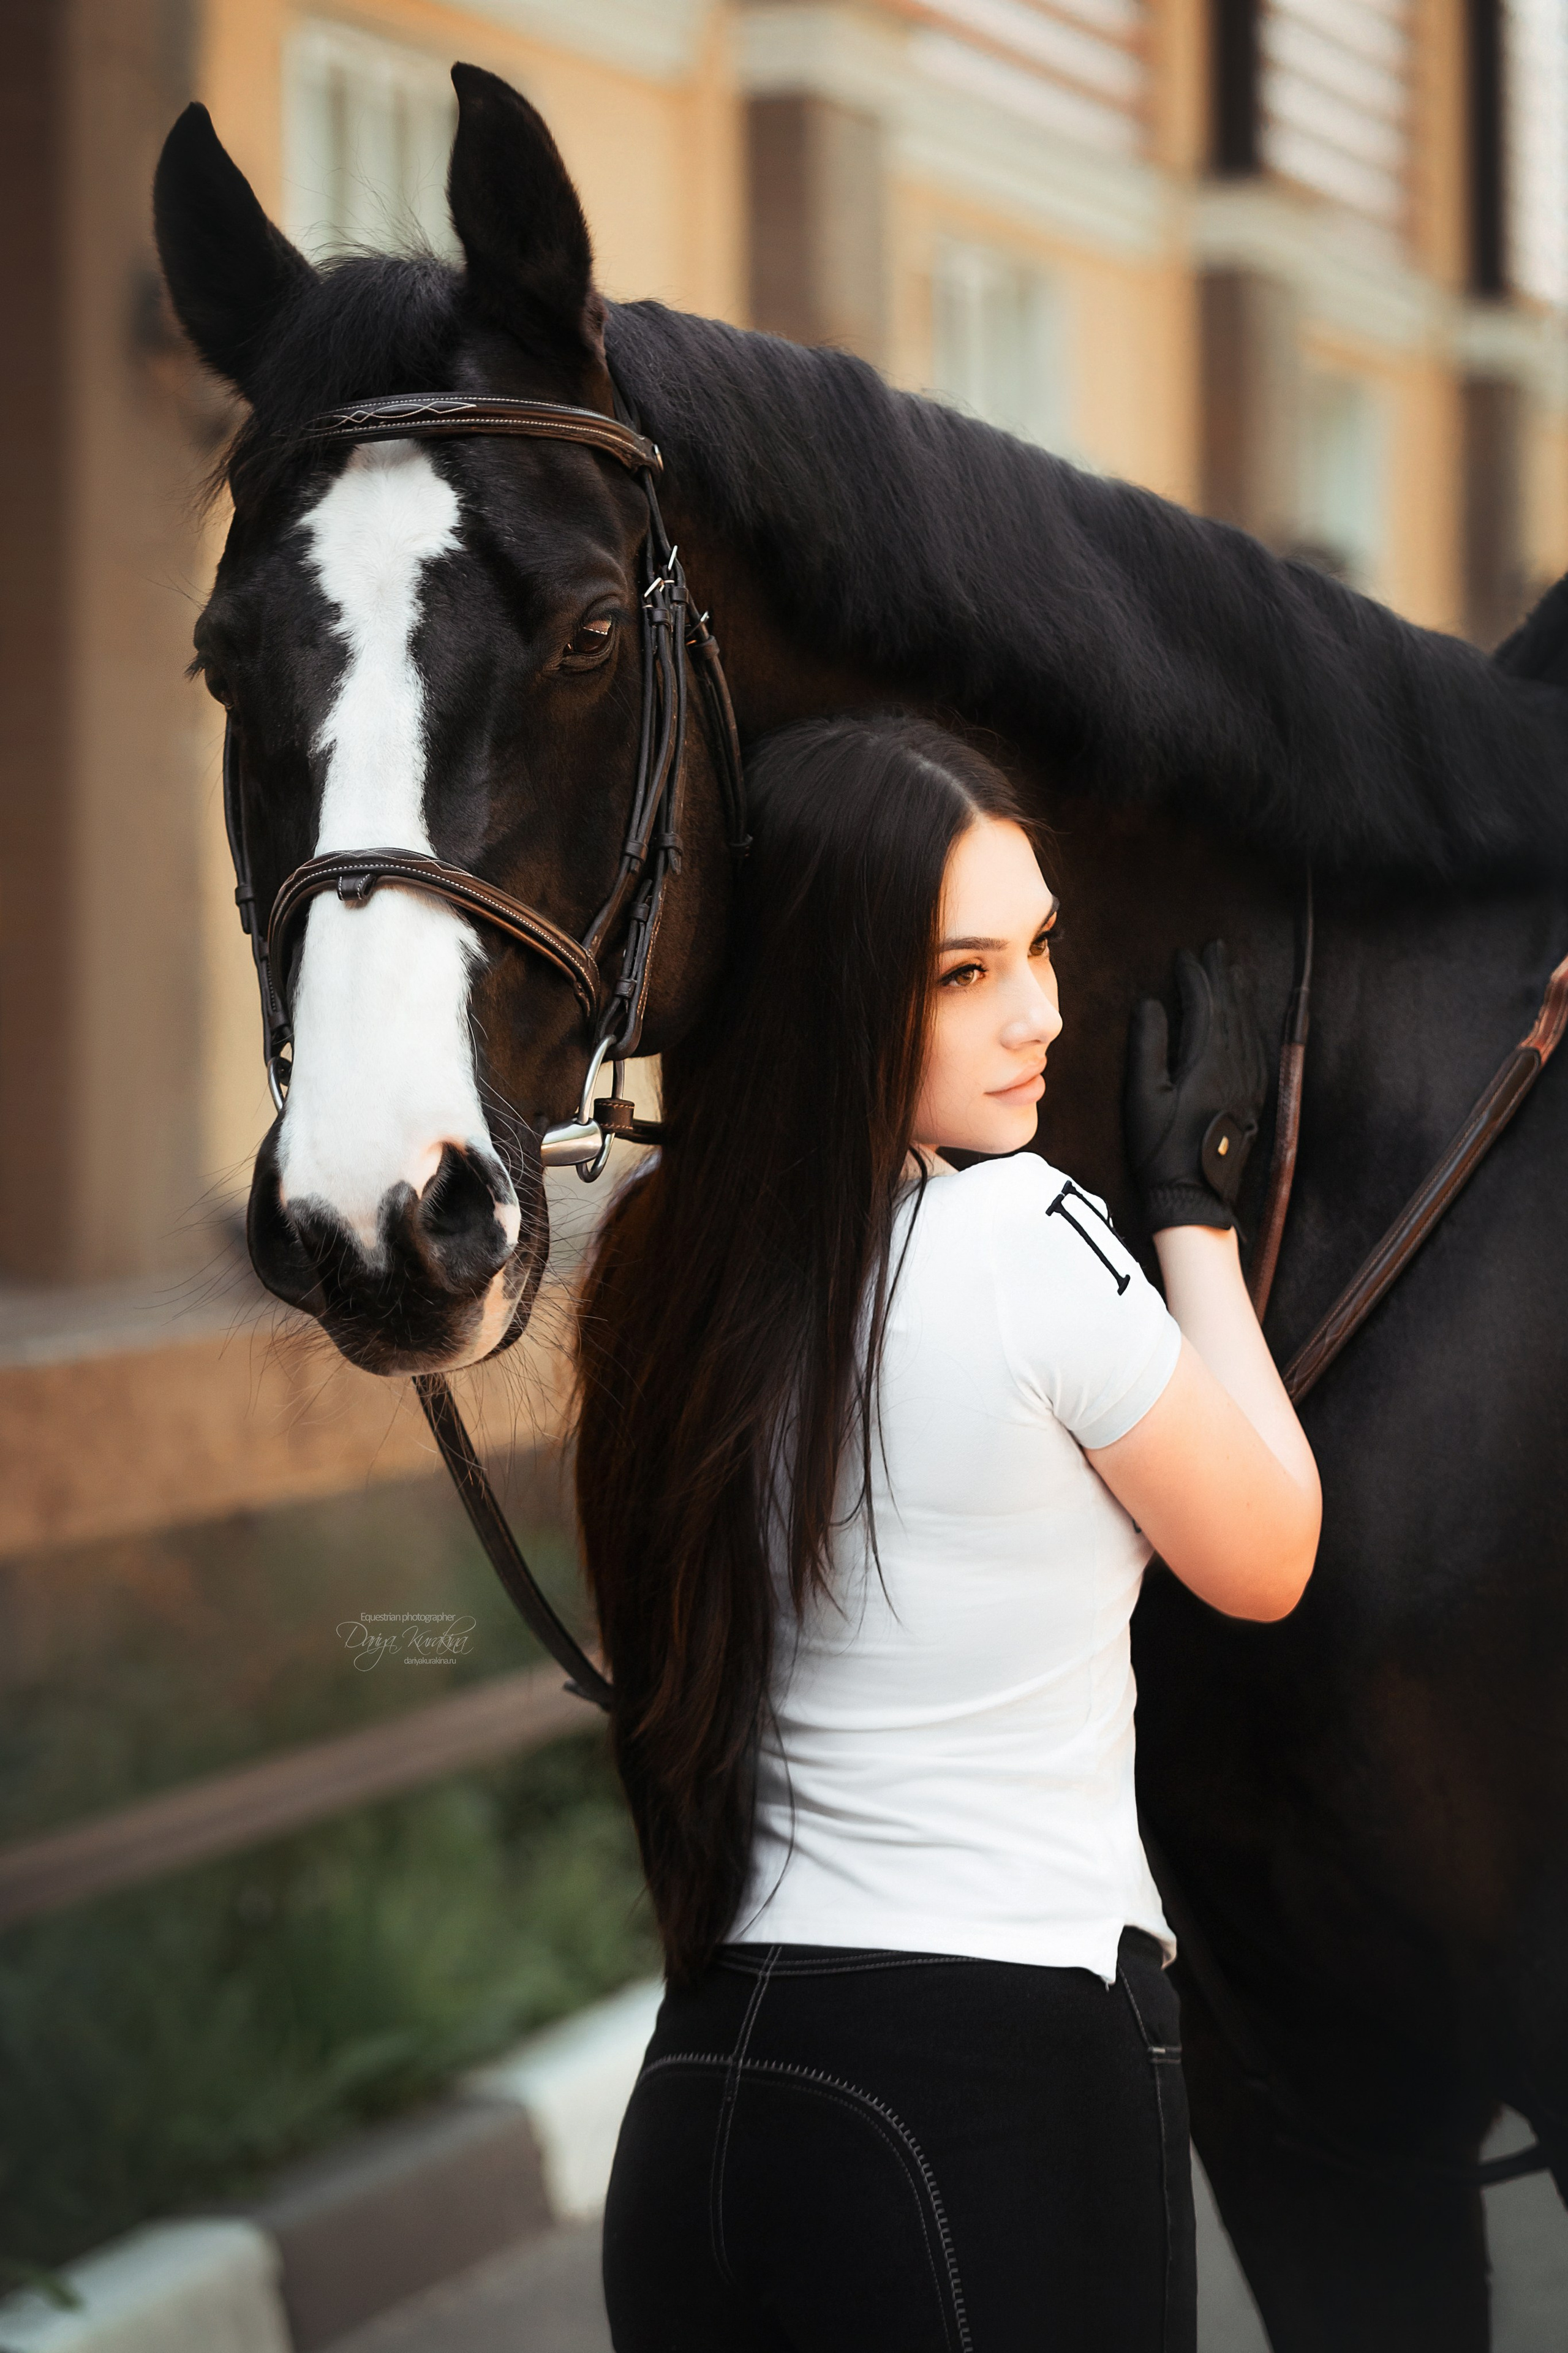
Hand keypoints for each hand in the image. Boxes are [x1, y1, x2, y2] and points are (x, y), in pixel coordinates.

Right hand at [1124, 941, 1268, 1232]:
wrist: (1195, 1198)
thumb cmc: (1161, 1149)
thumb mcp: (1143, 1096)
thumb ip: (1149, 1045)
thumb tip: (1150, 1004)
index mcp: (1206, 1061)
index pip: (1204, 1004)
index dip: (1195, 977)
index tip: (1185, 956)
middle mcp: (1235, 1066)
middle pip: (1231, 1008)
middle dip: (1223, 975)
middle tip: (1217, 948)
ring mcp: (1249, 1082)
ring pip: (1247, 1025)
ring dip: (1240, 994)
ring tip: (1234, 970)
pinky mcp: (1254, 1097)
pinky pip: (1256, 1047)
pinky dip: (1250, 1023)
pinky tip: (1246, 1018)